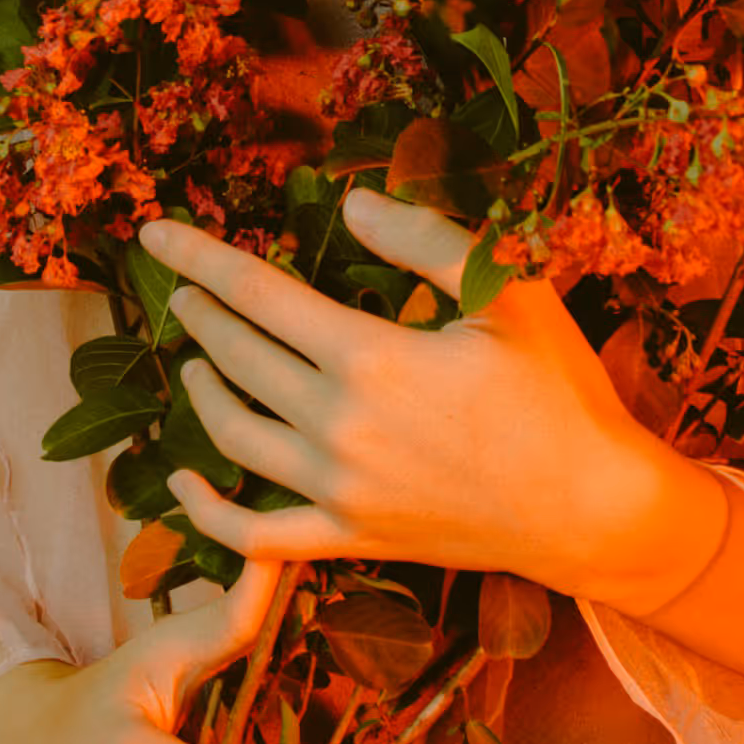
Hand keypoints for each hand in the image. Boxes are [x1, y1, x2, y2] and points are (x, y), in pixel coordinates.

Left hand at [137, 187, 728, 613]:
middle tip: (181, 287)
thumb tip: (349, 205)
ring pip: (234, 435)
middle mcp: (338, 426)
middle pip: (237, 358)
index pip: (257, 294)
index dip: (200, 258)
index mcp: (370, 357)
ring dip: (202, 390)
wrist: (590, 508)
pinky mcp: (349, 538)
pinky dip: (206, 510)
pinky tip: (182, 481)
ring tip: (192, 359)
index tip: (154, 234)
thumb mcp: (508, 292)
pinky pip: (254, 534)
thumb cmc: (558, 391)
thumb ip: (424, 239)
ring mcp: (337, 490)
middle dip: (199, 314)